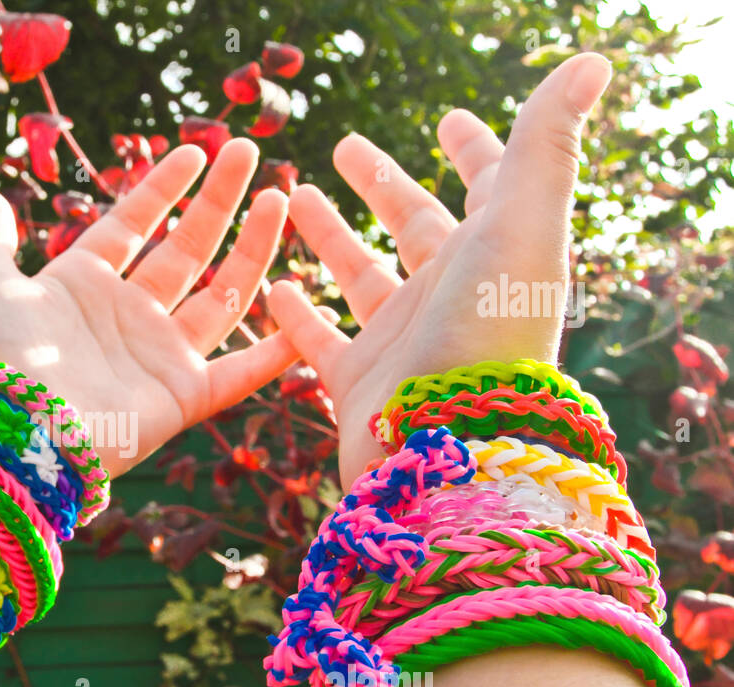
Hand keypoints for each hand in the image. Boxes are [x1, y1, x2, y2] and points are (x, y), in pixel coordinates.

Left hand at [0, 138, 301, 478]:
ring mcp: (157, 357)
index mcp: (80, 284)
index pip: (131, 225)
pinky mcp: (182, 398)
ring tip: (282, 199)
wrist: (13, 430)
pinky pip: (239, 372)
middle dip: (219, 203)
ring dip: (254, 250)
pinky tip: (304, 314)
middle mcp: (125, 317)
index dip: (162, 188)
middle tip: (251, 154)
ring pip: (220, 295)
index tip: (196, 150)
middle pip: (185, 250)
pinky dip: (274, 351)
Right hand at [269, 52, 613, 486]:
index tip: (448, 119)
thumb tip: (591, 62)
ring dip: (330, 236)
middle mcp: (451, 294)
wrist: (451, 447)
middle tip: (344, 147)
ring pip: (360, 276)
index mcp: (494, 252)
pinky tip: (271, 286)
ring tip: (292, 197)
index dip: (475, 149)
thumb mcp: (522, 224)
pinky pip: (320, 340)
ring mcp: (404, 339)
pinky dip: (296, 314)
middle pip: (414, 226)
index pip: (489, 187)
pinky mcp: (360, 382)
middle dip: (383, 185)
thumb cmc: (490, 331)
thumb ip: (545, 145)